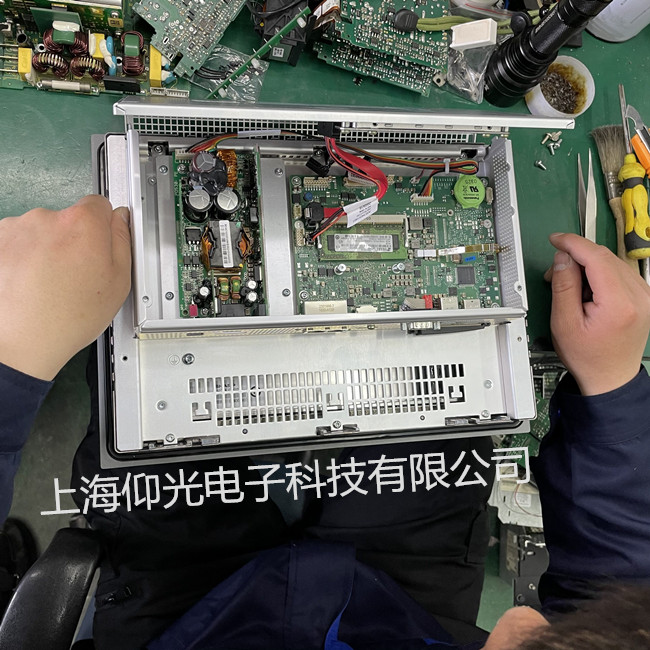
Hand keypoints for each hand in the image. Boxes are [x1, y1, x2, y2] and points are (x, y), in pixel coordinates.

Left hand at [0, 196, 130, 380]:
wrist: (19, 340)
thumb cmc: (67, 317)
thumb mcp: (118, 282)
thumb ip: (123, 242)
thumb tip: (121, 221)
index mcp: (82, 223)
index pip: (99, 204)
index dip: (104, 226)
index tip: (102, 244)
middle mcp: (46, 218)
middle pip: (68, 220)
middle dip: (74, 242)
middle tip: (78, 275)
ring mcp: (16, 229)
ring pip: (41, 233)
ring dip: (47, 250)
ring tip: (52, 285)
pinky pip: (17, 244)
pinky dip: (24, 259)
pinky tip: (31, 284)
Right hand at [545, 233, 649, 395]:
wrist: (609, 377)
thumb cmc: (588, 357)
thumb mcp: (564, 323)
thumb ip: (563, 286)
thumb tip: (563, 259)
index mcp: (619, 303)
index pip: (596, 257)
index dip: (573, 244)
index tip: (556, 239)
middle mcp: (638, 296)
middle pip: (604, 257)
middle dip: (576, 257)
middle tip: (555, 273)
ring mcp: (644, 295)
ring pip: (612, 262)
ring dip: (587, 266)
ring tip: (570, 288)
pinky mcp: (643, 296)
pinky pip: (619, 272)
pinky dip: (599, 274)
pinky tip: (587, 291)